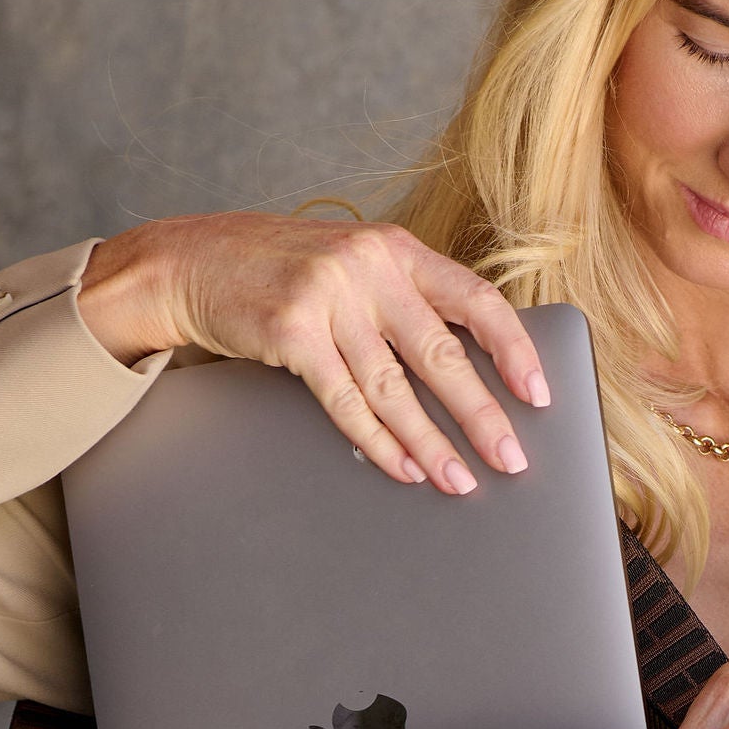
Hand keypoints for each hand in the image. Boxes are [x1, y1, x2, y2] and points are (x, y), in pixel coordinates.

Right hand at [77, 212, 549, 496]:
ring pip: (395, 387)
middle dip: (481, 414)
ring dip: (431, 442)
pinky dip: (379, 442)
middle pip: (441, 352)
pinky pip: (347, 401)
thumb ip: (404, 298)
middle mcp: (368, 266)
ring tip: (461, 481)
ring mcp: (329, 297)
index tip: (538, 394)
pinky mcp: (291, 331)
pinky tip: (404, 468)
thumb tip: (470, 364)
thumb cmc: (281, 270)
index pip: (475, 299)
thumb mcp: (352, 264)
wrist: (191, 261)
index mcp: (396, 247)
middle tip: (510, 458)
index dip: (513, 349)